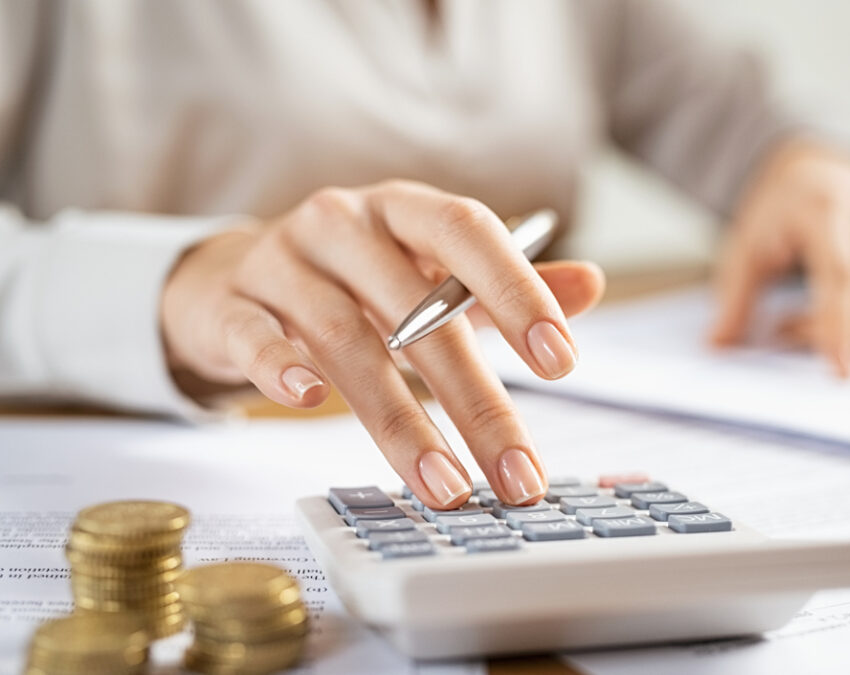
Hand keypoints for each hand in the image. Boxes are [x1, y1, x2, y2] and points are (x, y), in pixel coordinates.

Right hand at [161, 181, 604, 506]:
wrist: (233, 278)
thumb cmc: (353, 280)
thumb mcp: (430, 273)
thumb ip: (506, 285)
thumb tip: (592, 283)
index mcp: (404, 210)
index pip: (469, 233)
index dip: (517, 290)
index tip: (562, 360)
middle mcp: (344, 224)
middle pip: (415, 308)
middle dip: (475, 399)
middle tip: (517, 473)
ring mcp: (282, 262)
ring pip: (343, 336)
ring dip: (399, 420)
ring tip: (445, 485)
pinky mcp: (230, 306)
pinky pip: (254, 335)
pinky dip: (280, 367)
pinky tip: (307, 403)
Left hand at [710, 139, 849, 375]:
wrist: (820, 177)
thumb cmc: (781, 216)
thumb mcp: (744, 247)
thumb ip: (732, 297)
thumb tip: (717, 346)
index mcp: (833, 201)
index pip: (844, 270)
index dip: (842, 322)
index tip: (840, 371)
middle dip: (831, 331)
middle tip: (781, 331)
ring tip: (805, 321)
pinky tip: (845, 316)